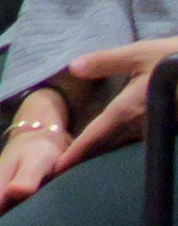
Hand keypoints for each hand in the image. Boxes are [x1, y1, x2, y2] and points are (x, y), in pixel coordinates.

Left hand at [57, 37, 177, 165]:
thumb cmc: (174, 59)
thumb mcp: (140, 53)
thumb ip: (106, 61)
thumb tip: (74, 66)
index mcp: (128, 108)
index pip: (96, 135)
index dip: (76, 152)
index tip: (58, 168)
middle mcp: (140, 124)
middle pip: (107, 146)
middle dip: (85, 158)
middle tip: (61, 172)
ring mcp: (154, 127)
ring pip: (122, 144)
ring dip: (102, 152)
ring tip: (81, 163)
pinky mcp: (163, 126)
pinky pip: (139, 138)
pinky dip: (121, 142)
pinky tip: (111, 143)